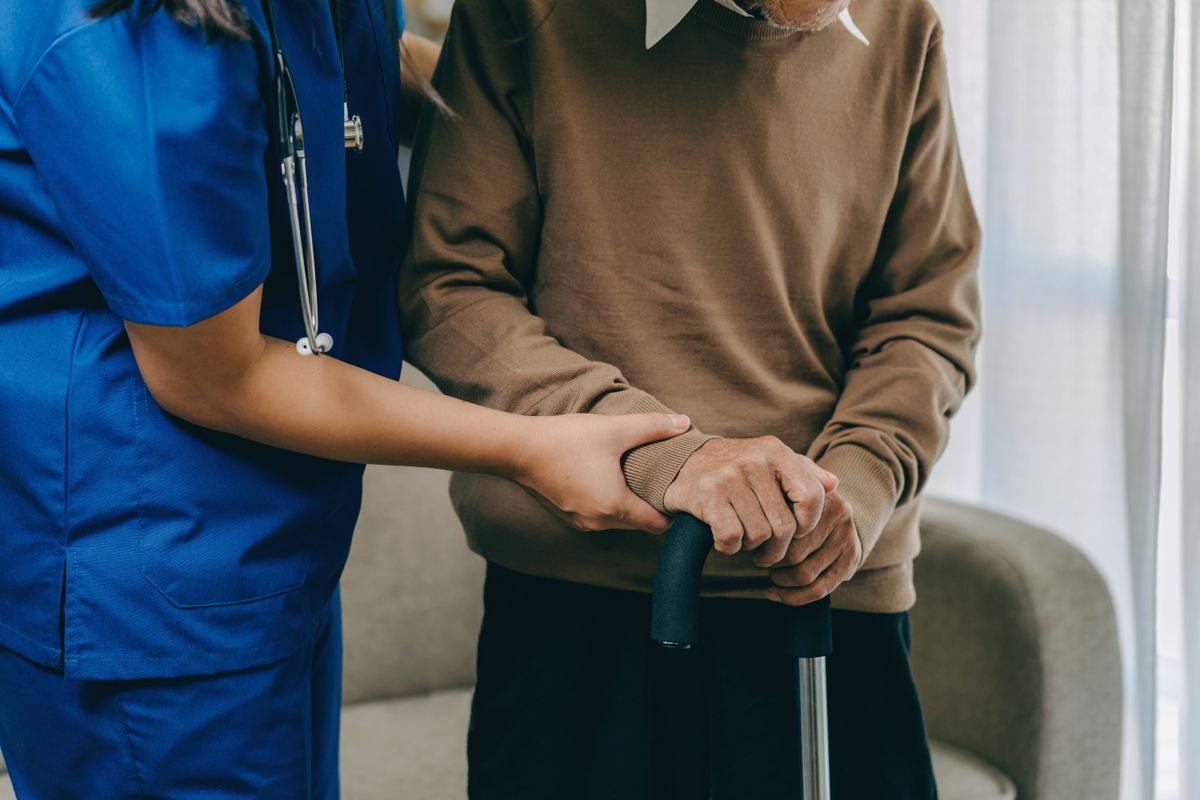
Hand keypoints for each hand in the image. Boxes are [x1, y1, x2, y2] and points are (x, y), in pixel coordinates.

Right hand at [513, 413, 691, 533]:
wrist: (518, 449)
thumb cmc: (566, 440)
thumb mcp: (614, 429)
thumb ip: (653, 427)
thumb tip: (684, 423)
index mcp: (616, 507)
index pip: (658, 525)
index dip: (672, 511)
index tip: (678, 493)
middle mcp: (599, 522)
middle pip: (639, 524)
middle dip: (653, 507)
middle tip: (663, 482)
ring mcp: (581, 521)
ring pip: (618, 520)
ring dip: (630, 505)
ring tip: (638, 479)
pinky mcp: (567, 514)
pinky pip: (598, 516)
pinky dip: (609, 503)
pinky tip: (608, 479)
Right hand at [662, 437, 838, 563]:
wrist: (680, 463)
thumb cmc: (734, 469)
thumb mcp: (770, 462)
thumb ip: (804, 473)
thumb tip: (834, 484)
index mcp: (775, 451)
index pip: (813, 496)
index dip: (809, 523)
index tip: (795, 531)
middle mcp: (754, 460)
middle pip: (785, 526)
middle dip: (776, 547)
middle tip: (765, 547)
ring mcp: (729, 476)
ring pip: (759, 535)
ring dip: (750, 546)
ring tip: (742, 534)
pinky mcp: (707, 495)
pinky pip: (731, 538)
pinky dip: (729, 547)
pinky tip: (724, 539)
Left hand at [766, 491, 860, 605]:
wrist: (836, 512)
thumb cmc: (800, 505)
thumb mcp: (789, 494)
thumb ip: (774, 499)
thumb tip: (752, 520)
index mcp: (821, 498)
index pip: (786, 528)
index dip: (766, 541)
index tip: (756, 543)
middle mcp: (839, 518)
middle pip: (793, 554)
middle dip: (772, 561)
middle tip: (761, 559)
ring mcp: (847, 542)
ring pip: (804, 575)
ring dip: (780, 579)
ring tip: (772, 572)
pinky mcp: (850, 563)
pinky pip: (819, 590)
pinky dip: (793, 597)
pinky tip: (775, 593)